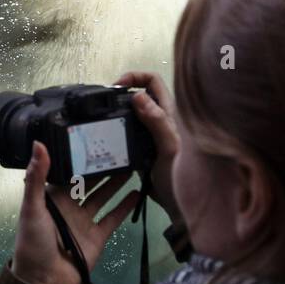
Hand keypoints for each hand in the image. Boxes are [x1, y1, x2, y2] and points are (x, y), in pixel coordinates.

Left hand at [11, 142, 139, 283]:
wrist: (45, 280)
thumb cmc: (33, 242)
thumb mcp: (32, 207)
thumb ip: (37, 176)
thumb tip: (39, 143)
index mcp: (53, 197)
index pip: (69, 171)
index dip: (81, 157)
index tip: (96, 138)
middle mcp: (70, 206)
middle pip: (90, 182)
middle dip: (102, 167)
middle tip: (119, 148)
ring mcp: (85, 221)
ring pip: (103, 197)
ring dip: (116, 182)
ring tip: (132, 165)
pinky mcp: (98, 236)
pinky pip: (113, 218)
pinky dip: (125, 206)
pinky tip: (137, 192)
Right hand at [114, 71, 181, 222]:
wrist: (179, 207)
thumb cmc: (181, 178)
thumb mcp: (169, 149)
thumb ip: (156, 123)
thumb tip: (138, 96)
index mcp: (171, 113)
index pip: (153, 80)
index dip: (134, 76)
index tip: (116, 87)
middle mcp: (162, 119)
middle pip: (141, 93)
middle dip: (122, 92)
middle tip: (105, 104)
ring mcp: (152, 133)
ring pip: (134, 112)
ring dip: (119, 111)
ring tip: (104, 118)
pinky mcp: (144, 148)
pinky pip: (129, 131)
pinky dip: (118, 128)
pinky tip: (109, 136)